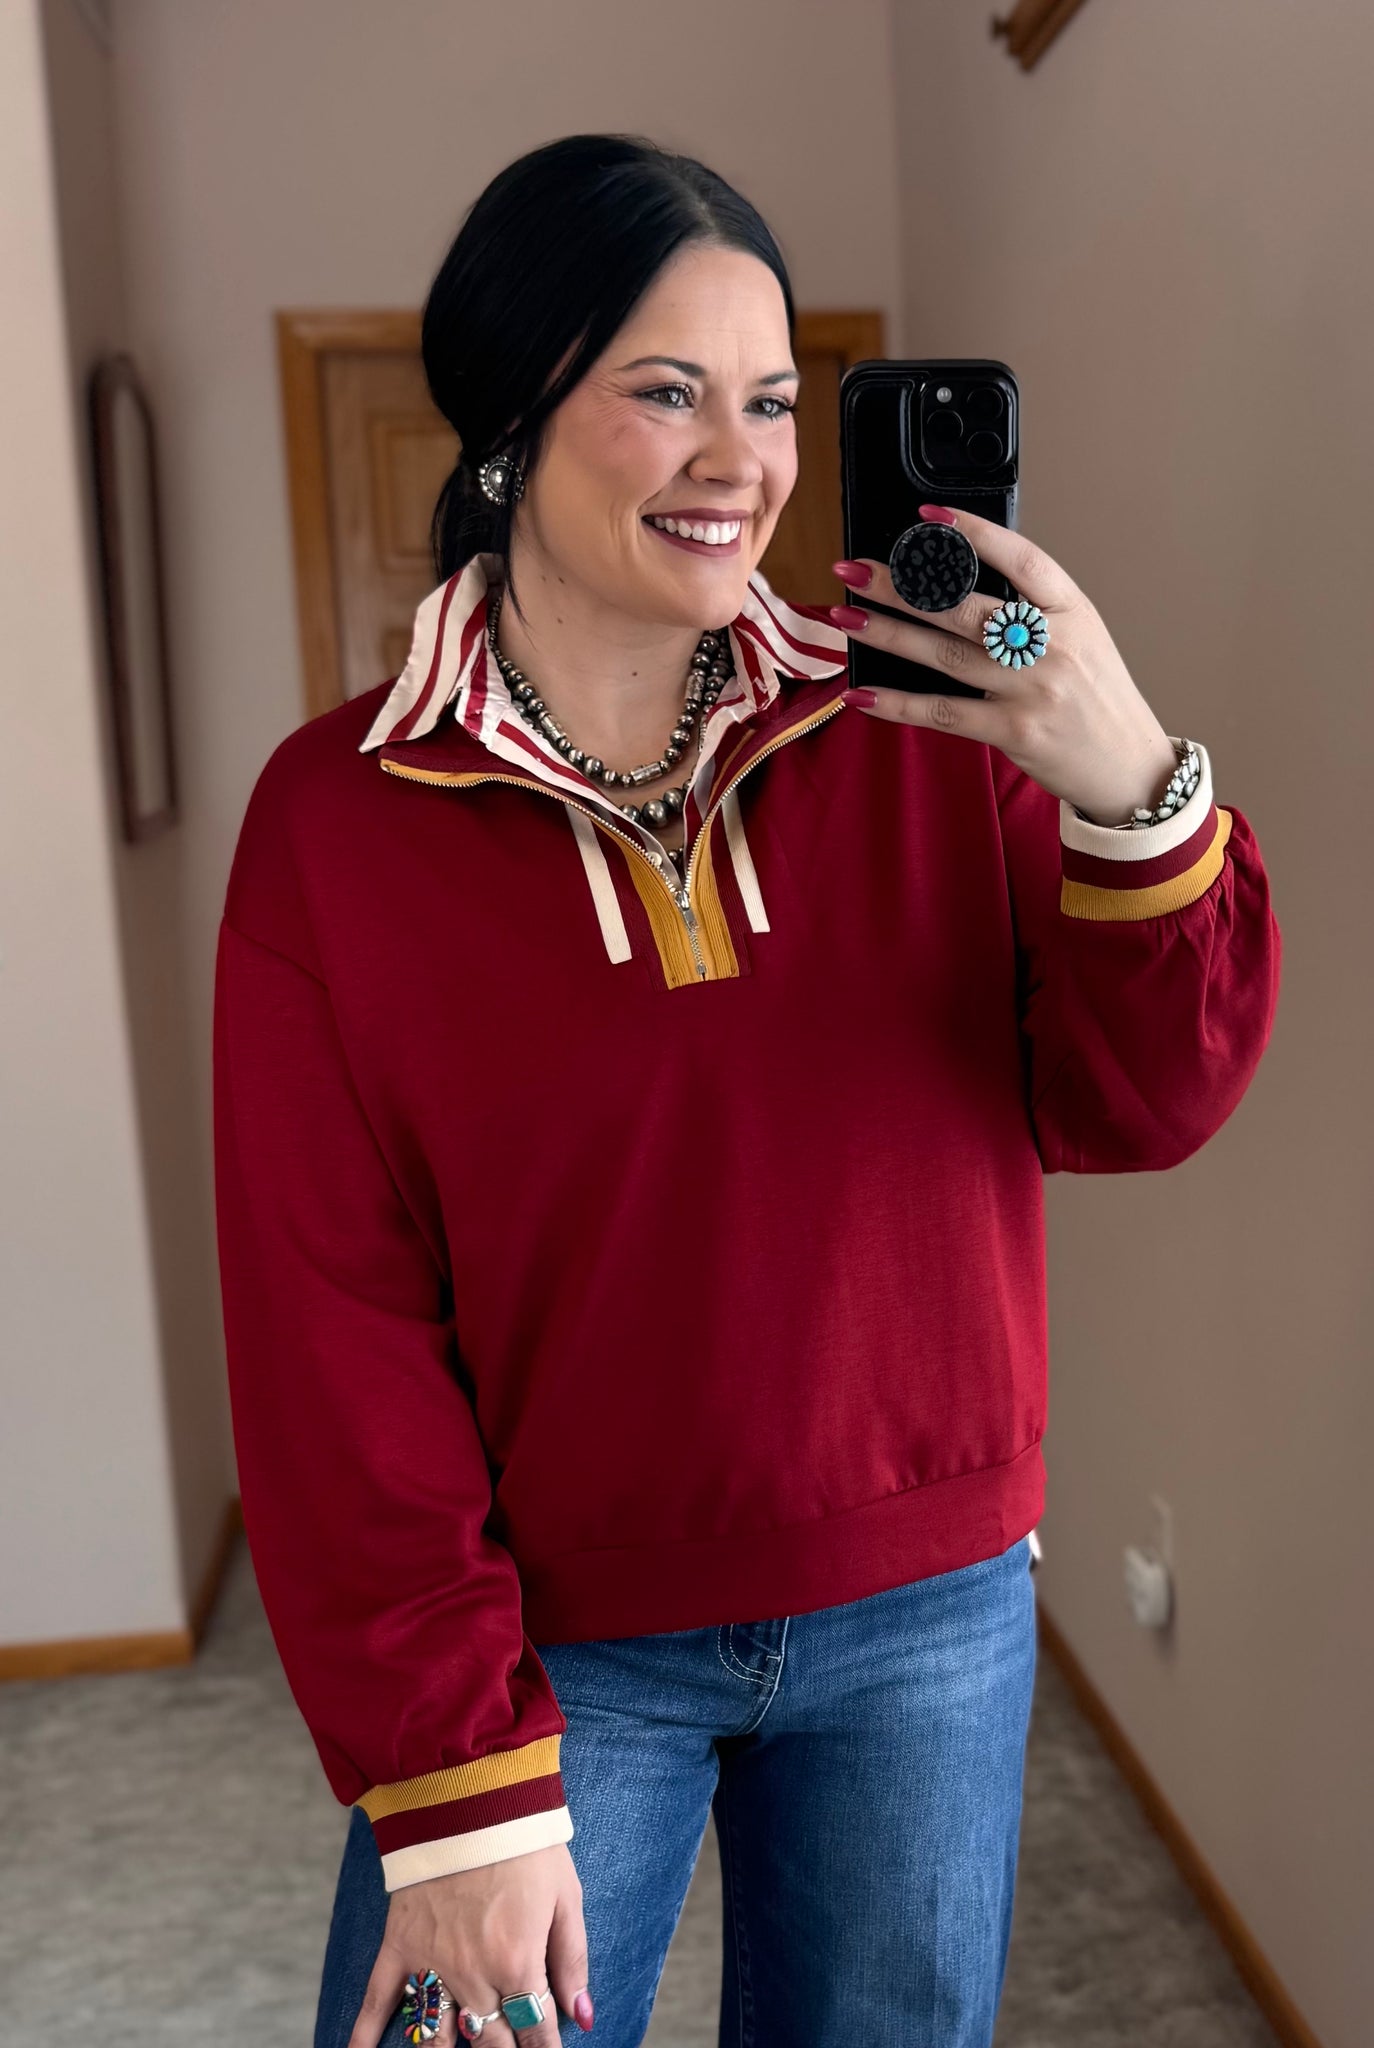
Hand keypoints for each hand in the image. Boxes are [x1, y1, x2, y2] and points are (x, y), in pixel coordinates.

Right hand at [346, 1842, 590, 2045]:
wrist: (470, 1796)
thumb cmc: (525, 1843)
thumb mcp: (566, 1897)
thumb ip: (572, 1962)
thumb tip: (583, 2018)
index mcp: (518, 1964)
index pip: (535, 2031)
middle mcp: (473, 1975)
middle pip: (490, 2041)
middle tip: (512, 2046)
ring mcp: (433, 1964)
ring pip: (439, 2037)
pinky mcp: (401, 1945)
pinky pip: (379, 2001)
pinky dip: (365, 2035)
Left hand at [829, 506, 1179, 825]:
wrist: (1130, 767)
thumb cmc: (1098, 699)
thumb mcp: (1083, 638)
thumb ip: (1034, 611)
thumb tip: (959, 585)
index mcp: (1072, 611)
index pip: (1022, 559)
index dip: (974, 533)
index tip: (929, 516)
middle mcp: (1051, 646)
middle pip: (964, 606)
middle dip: (901, 584)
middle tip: (854, 569)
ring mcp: (1031, 690)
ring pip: (944, 655)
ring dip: (888, 634)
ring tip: (844, 616)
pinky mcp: (1013, 732)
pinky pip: (943, 713)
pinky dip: (898, 704)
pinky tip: (862, 693)